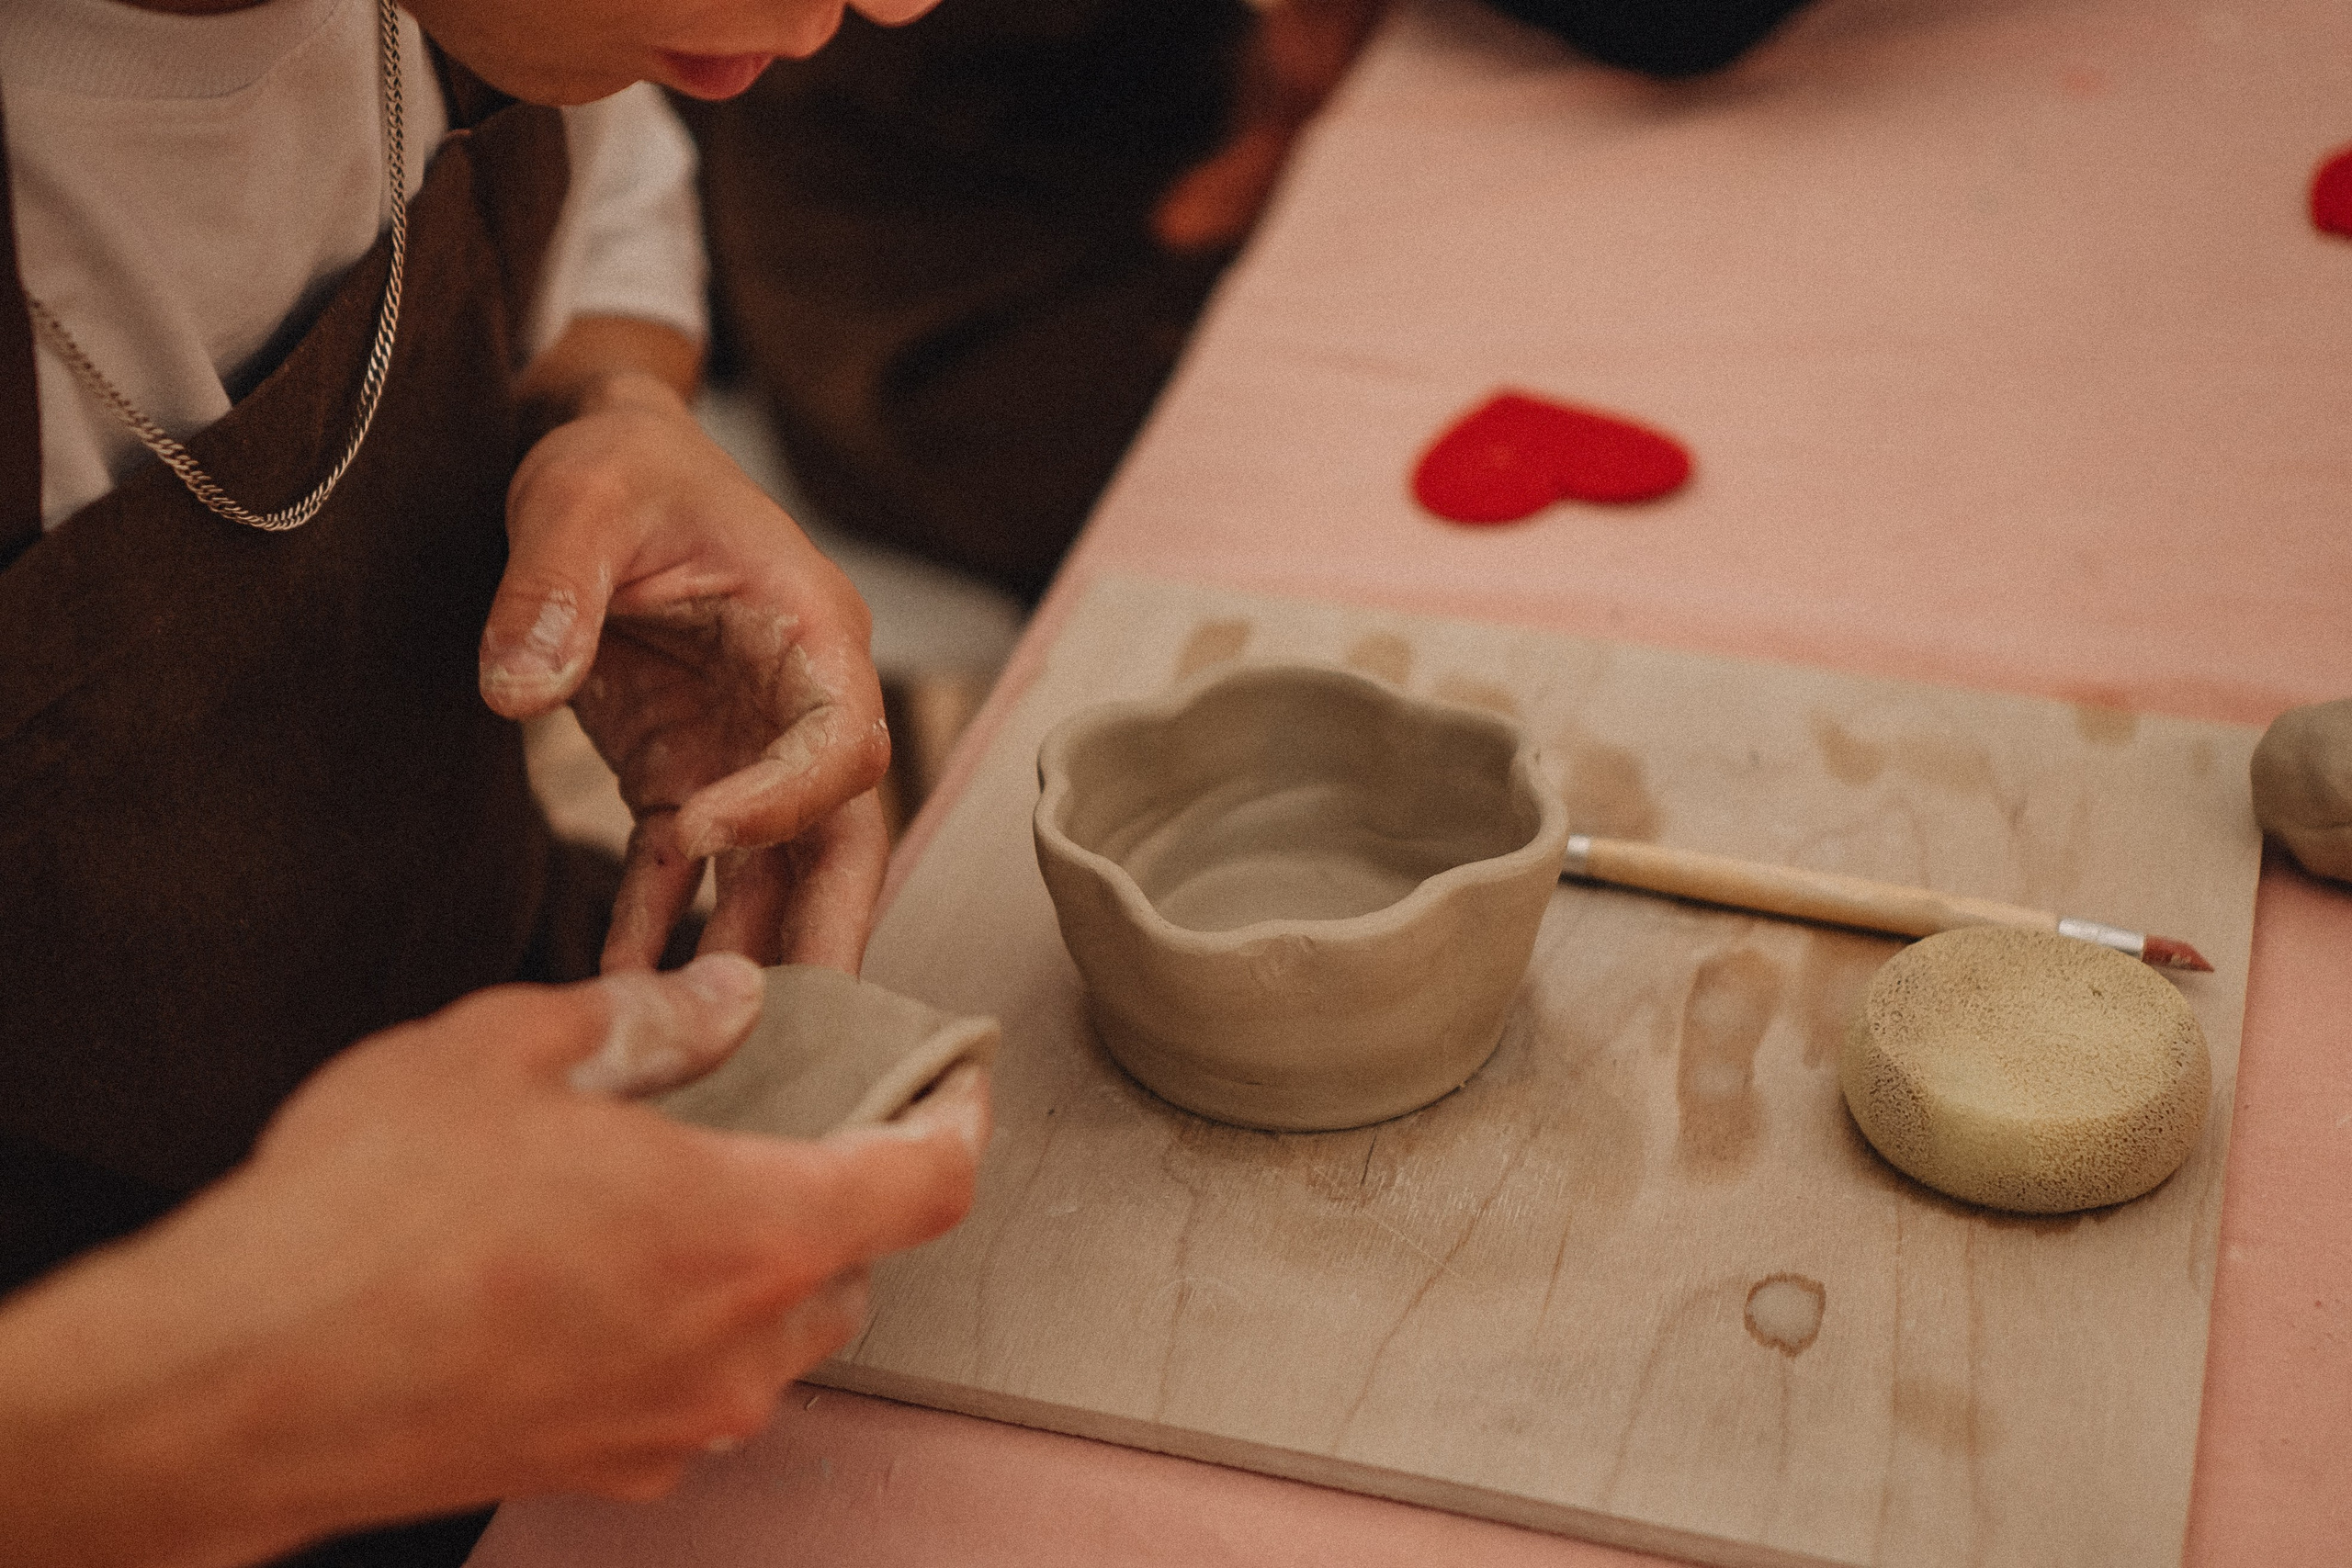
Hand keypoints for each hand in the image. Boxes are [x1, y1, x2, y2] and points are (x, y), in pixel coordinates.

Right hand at [0, 955, 987, 1567]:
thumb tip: (728, 1000)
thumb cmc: (371, 1210)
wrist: (240, 1383)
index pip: (928, 1183)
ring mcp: (671, 1425)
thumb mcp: (511, 1052)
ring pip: (777, 1338)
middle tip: (795, 1118)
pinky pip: (691, 1390)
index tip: (956, 1081)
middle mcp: (736, 1350)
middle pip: (856, 1264)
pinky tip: (599, 1270)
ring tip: (680, 1189)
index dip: (958, 1119)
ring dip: (761, 1265)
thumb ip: (645, 1021)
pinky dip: (683, 1325)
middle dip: (842, 1189)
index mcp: (748, 1233)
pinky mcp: (601, 1468)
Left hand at [480, 322, 890, 973]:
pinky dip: (659, 927)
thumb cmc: (620, 466)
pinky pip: (686, 872)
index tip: (702, 830)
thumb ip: (553, 583)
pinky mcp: (687, 775)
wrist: (605, 466)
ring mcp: (747, 751)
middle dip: (828, 929)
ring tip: (703, 1036)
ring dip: (744, 953)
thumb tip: (517, 687)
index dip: (788, 798)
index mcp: (810, 632)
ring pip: (775, 874)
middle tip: (805, 1026)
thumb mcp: (579, 496)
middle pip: (843, 838)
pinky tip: (623, 985)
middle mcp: (799, 706)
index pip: (842, 741)